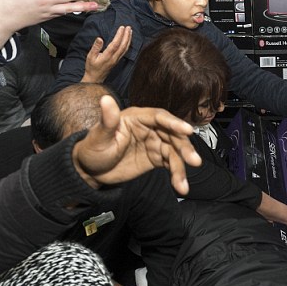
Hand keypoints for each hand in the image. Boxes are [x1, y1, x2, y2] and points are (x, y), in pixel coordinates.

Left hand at [71, 94, 201, 193]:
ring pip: (174, 152)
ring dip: (181, 167)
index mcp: (137, 117)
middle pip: (173, 135)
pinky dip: (177, 174)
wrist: (92, 171)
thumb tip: (105, 99)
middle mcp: (150, 128)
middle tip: (194, 161)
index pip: (159, 117)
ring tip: (183, 185)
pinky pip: (170, 164)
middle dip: (184, 148)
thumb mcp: (98, 136)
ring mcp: (155, 143)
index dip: (174, 123)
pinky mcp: (157, 158)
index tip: (188, 131)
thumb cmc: (93, 149)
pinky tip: (181, 186)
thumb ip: (107, 120)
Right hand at [83, 26, 131, 82]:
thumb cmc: (92, 67)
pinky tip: (127, 39)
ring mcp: (116, 60)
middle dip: (126, 36)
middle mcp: (114, 58)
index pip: (115, 44)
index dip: (119, 35)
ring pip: (125, 48)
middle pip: (123, 46)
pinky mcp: (117, 60)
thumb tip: (100, 38)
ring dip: (128, 39)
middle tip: (128, 27)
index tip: (122, 27)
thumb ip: (95, 47)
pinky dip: (127, 44)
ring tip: (130, 31)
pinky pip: (124, 51)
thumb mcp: (90, 57)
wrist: (95, 78)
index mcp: (107, 56)